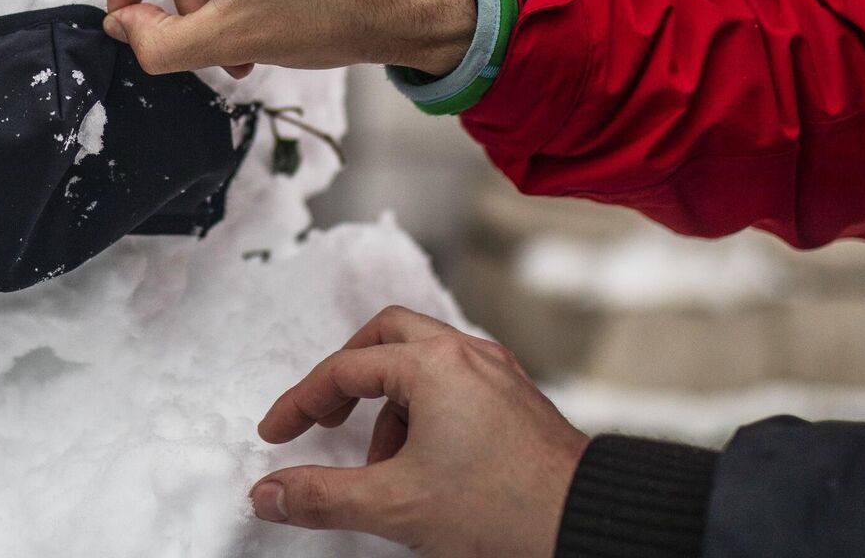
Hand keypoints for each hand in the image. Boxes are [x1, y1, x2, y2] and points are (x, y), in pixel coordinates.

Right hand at [250, 307, 588, 556]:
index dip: (300, 403)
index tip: (279, 433)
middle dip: (347, 377)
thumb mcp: (396, 505)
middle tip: (325, 415)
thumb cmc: (511, 509)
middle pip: (386, 338)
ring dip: (389, 405)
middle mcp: (469, 356)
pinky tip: (424, 466)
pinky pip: (455, 386)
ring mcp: (499, 376)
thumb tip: (272, 493)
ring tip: (382, 466)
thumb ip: (323, 496)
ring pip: (423, 363)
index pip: (344, 369)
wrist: (592, 527)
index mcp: (434, 364)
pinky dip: (424, 413)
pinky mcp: (518, 402)